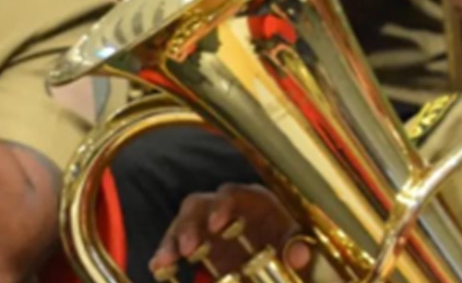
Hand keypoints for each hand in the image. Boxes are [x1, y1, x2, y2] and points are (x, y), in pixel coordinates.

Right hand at [151, 183, 309, 278]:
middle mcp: (226, 209)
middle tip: (186, 247)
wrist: (289, 266)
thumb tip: (299, 253)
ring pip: (182, 224)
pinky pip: (175, 245)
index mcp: (253, 201)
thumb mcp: (303, 245)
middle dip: (189, 225)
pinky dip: (166, 254)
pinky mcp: (198, 247)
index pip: (232, 194)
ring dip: (172, 241)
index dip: (222, 206)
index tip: (217, 225)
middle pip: (199, 205)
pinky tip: (158, 267)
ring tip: (163, 261)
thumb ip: (301, 247)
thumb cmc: (295, 245)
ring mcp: (208, 228)